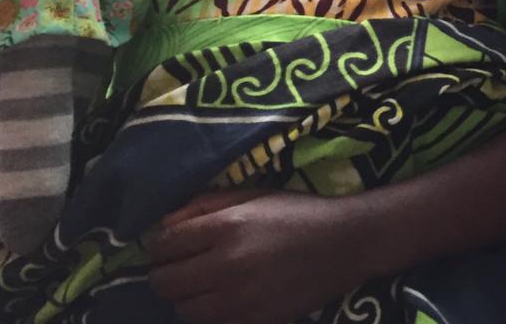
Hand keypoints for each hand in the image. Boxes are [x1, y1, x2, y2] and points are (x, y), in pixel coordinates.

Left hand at [145, 189, 380, 323]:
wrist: (345, 244)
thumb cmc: (298, 212)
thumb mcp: (253, 194)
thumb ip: (204, 205)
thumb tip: (163, 226)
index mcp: (226, 227)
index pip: (163, 244)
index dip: (160, 245)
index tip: (171, 245)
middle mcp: (227, 265)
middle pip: (165, 282)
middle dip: (166, 272)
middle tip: (182, 266)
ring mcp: (239, 300)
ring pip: (182, 310)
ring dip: (186, 297)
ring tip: (204, 284)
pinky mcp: (253, 323)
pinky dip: (210, 314)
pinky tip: (225, 299)